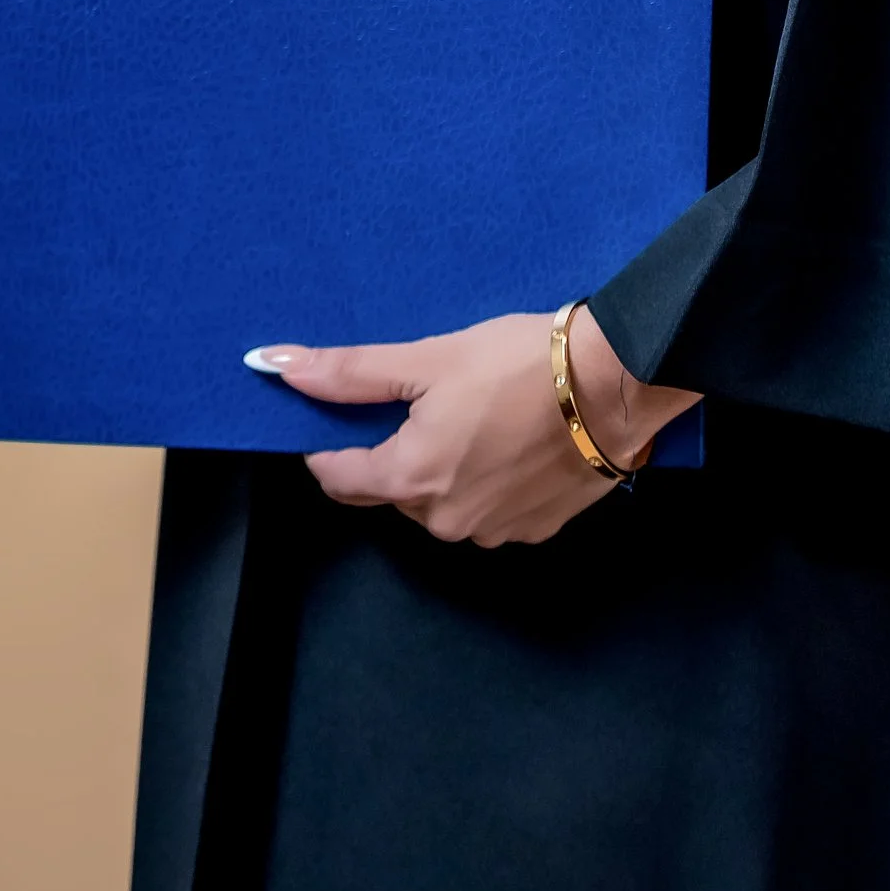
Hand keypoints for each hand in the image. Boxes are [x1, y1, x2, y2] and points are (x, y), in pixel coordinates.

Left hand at [248, 308, 702, 548]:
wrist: (614, 384)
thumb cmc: (516, 363)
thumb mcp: (427, 358)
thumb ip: (349, 372)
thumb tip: (275, 367)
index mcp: (410, 481)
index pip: (339, 478)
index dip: (329, 444)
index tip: (339, 413)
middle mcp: (445, 522)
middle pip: (393, 488)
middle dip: (395, 448)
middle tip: (425, 395)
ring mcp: (493, 533)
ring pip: (441, 500)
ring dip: (443, 465)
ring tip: (474, 410)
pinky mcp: (534, 530)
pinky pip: (486, 508)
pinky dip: (485, 478)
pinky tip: (508, 437)